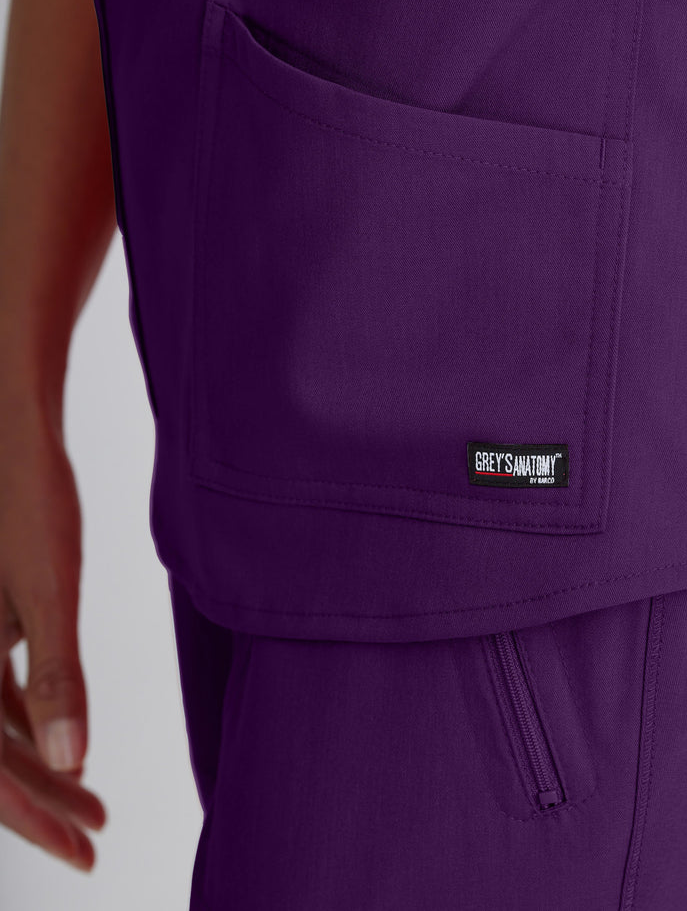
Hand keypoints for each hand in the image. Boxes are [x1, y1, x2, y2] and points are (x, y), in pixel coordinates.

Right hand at [0, 392, 105, 870]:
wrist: (4, 418)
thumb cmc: (25, 495)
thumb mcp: (47, 586)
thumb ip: (56, 675)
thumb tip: (72, 759)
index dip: (36, 817)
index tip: (84, 849)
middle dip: (41, 799)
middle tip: (95, 835)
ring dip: (38, 760)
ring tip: (92, 795)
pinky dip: (26, 716)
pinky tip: (65, 735)